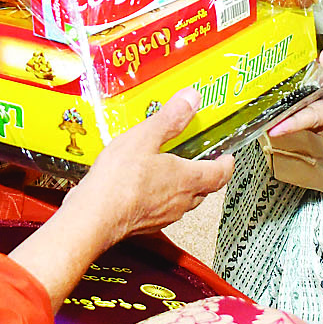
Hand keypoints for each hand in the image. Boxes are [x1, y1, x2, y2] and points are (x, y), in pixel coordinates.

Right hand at [11, 92, 233, 307]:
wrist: (94, 217)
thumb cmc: (119, 180)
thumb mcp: (145, 137)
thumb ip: (170, 118)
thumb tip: (191, 99)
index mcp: (186, 179)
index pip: (219, 174)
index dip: (226, 165)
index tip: (228, 158)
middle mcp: (180, 201)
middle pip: (204, 190)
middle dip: (206, 175)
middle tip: (203, 162)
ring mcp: (163, 216)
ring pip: (183, 202)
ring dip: (183, 188)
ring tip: (172, 172)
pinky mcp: (145, 224)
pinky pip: (162, 209)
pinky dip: (162, 197)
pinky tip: (145, 188)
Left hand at [268, 50, 322, 140]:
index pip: (312, 117)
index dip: (291, 122)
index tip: (272, 127)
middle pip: (301, 117)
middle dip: (279, 114)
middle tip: (255, 108)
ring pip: (305, 115)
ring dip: (287, 110)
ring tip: (264, 100)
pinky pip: (312, 112)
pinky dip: (299, 105)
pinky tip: (289, 95)